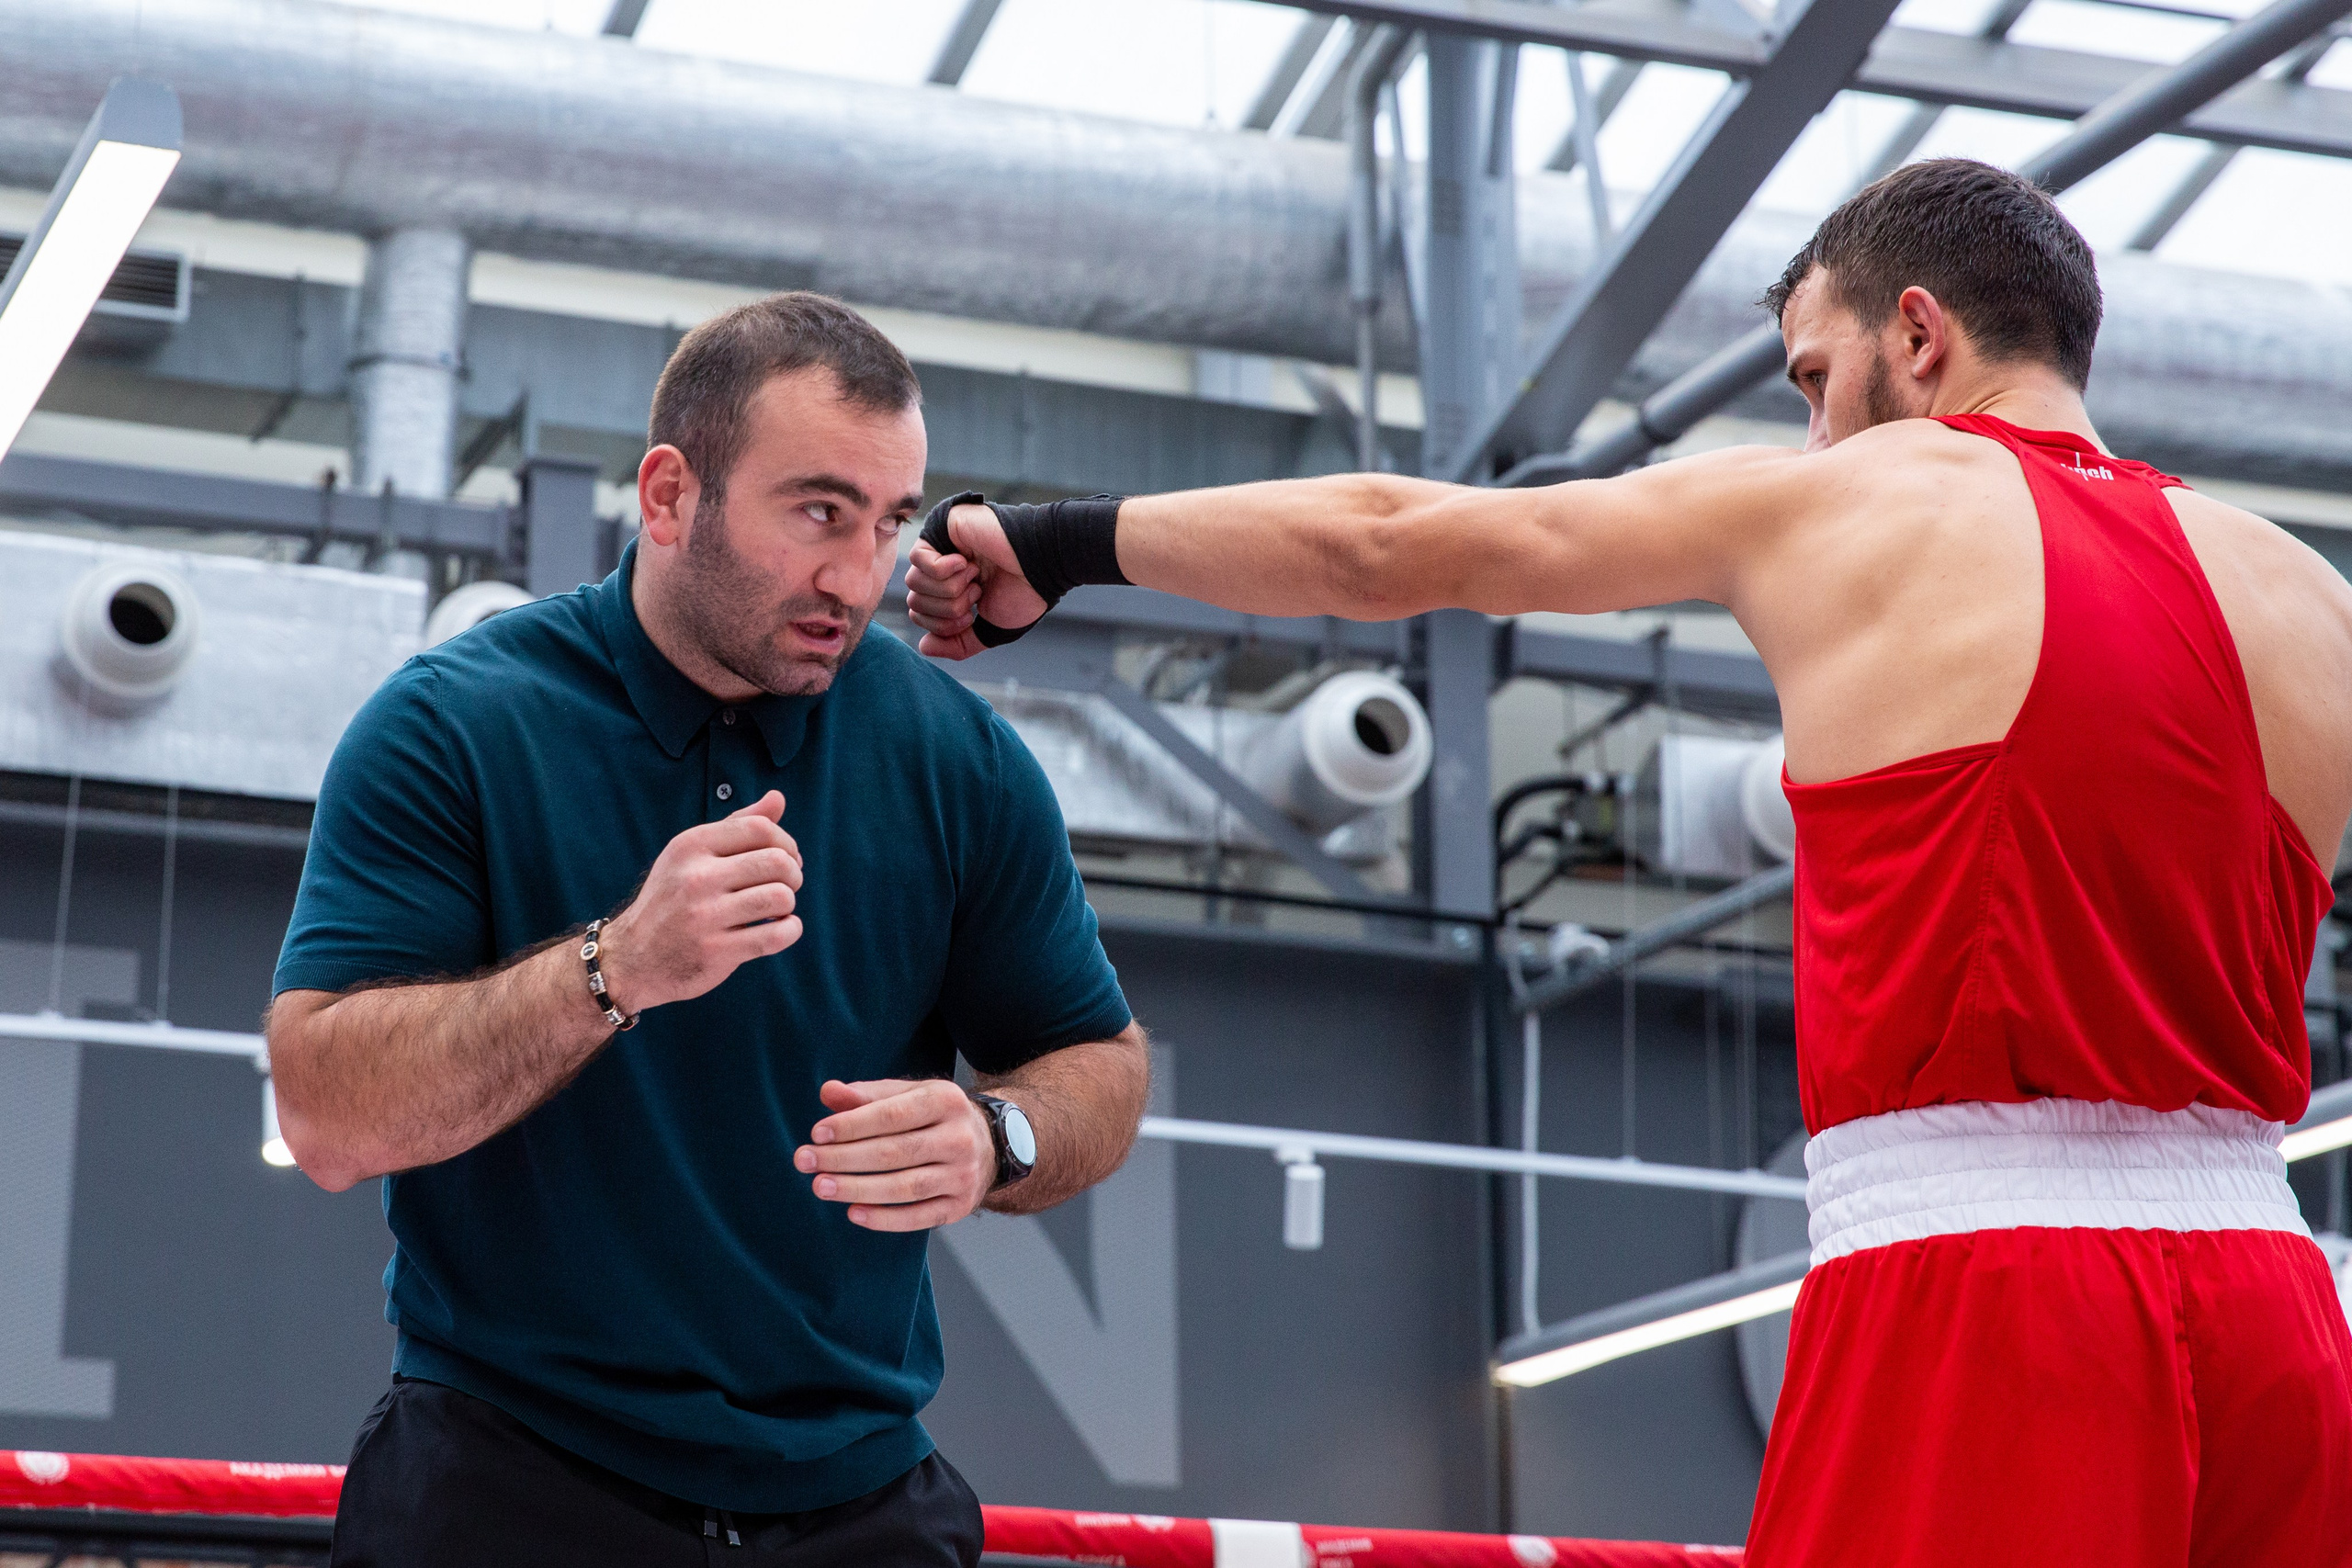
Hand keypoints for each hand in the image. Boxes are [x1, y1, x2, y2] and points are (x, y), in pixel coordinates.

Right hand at [597, 791, 802, 1014]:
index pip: (760, 828)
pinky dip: (790, 930)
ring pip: (780, 897)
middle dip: (793, 874)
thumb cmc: (671, 900)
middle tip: (786, 886)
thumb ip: (736, 824)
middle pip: (777, 861)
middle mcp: (696, 877)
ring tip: (776, 909)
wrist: (631, 958)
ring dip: (788, 904)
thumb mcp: (691, 854)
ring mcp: (705, 916)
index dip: (786, 842)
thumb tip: (777, 797)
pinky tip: (780, 929)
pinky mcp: (716, 951)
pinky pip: (777, 935)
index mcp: (691, 846)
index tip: (787, 859)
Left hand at [794, 1078, 997, 1230]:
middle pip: (894, 1152)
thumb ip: (866, 1095)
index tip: (817, 1133)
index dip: (852, 1125)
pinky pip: (919, 1217)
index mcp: (945, 1101)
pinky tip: (853, 1213)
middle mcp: (958, 1138)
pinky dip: (885, 1219)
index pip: (891, 1114)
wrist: (989, 1144)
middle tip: (804, 1161)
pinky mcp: (960, 1206)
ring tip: (820, 1187)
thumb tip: (828, 1092)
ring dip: (858, 1189)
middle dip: (844, 1158)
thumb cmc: (934, 1116)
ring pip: (905, 1187)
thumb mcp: (908, 1095)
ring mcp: (962, 1175)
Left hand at [903, 503, 1047, 660]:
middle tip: (978, 591)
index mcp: (953, 590)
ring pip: (914, 582)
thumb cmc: (1024, 593)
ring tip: (976, 576)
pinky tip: (967, 562)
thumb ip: (958, 644)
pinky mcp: (941, 527)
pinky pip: (918, 558)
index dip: (942, 624)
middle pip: (915, 601)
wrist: (1042, 565)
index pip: (920, 615)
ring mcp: (941, 547)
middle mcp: (942, 569)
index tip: (973, 613)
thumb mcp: (989, 630)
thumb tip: (924, 646)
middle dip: (949, 607)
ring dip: (951, 588)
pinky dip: (944, 568)